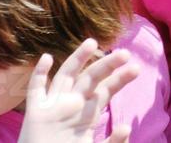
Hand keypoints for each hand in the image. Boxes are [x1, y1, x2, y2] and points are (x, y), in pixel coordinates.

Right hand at [17, 39, 137, 142]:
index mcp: (88, 114)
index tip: (136, 68)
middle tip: (124, 53)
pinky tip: (46, 58)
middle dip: (106, 65)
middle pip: (90, 79)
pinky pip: (35, 91)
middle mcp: (72, 105)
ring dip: (77, 59)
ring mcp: (53, 107)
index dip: (120, 79)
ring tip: (92, 42)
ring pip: (66, 77)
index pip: (106, 91)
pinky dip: (39, 74)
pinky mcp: (34, 113)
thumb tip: (126, 127)